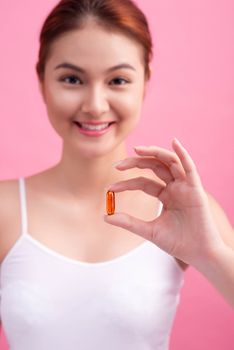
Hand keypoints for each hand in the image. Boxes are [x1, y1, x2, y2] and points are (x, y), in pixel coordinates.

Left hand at [104, 138, 222, 266]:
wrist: (198, 254)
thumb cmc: (177, 243)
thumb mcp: (148, 230)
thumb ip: (128, 222)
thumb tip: (105, 216)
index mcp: (165, 196)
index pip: (143, 183)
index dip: (126, 184)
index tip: (110, 189)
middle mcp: (175, 188)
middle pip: (154, 167)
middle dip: (136, 162)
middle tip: (118, 165)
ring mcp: (185, 186)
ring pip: (170, 162)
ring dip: (155, 153)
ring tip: (138, 150)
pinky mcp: (196, 189)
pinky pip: (189, 167)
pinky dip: (182, 153)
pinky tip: (174, 142)